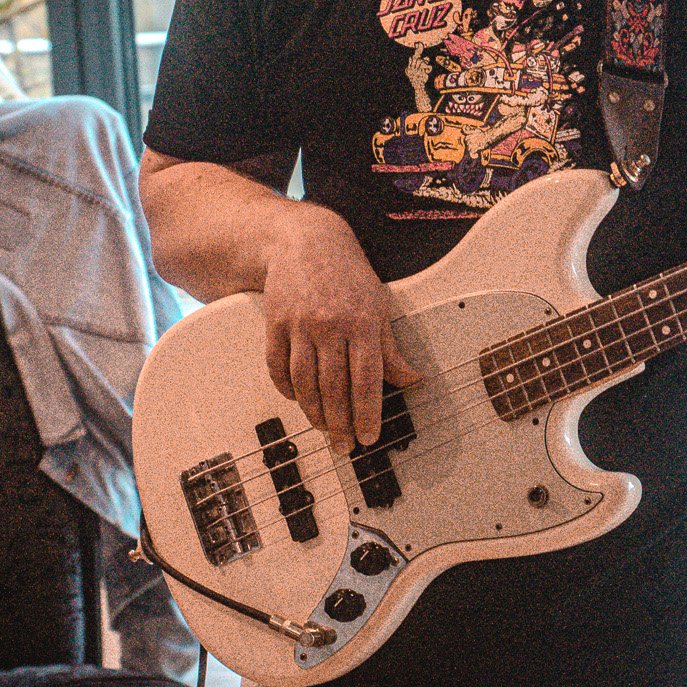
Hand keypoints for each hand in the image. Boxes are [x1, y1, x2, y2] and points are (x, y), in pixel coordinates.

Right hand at [261, 209, 420, 453]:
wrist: (305, 240)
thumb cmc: (348, 274)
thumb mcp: (378, 305)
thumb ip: (391, 348)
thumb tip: (412, 380)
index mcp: (363, 321)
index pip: (367, 379)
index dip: (368, 413)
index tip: (369, 437)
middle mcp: (330, 325)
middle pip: (334, 387)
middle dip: (340, 423)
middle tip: (344, 445)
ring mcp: (299, 324)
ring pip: (304, 381)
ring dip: (314, 411)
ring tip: (323, 428)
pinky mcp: (274, 322)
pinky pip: (277, 366)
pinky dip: (286, 388)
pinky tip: (297, 400)